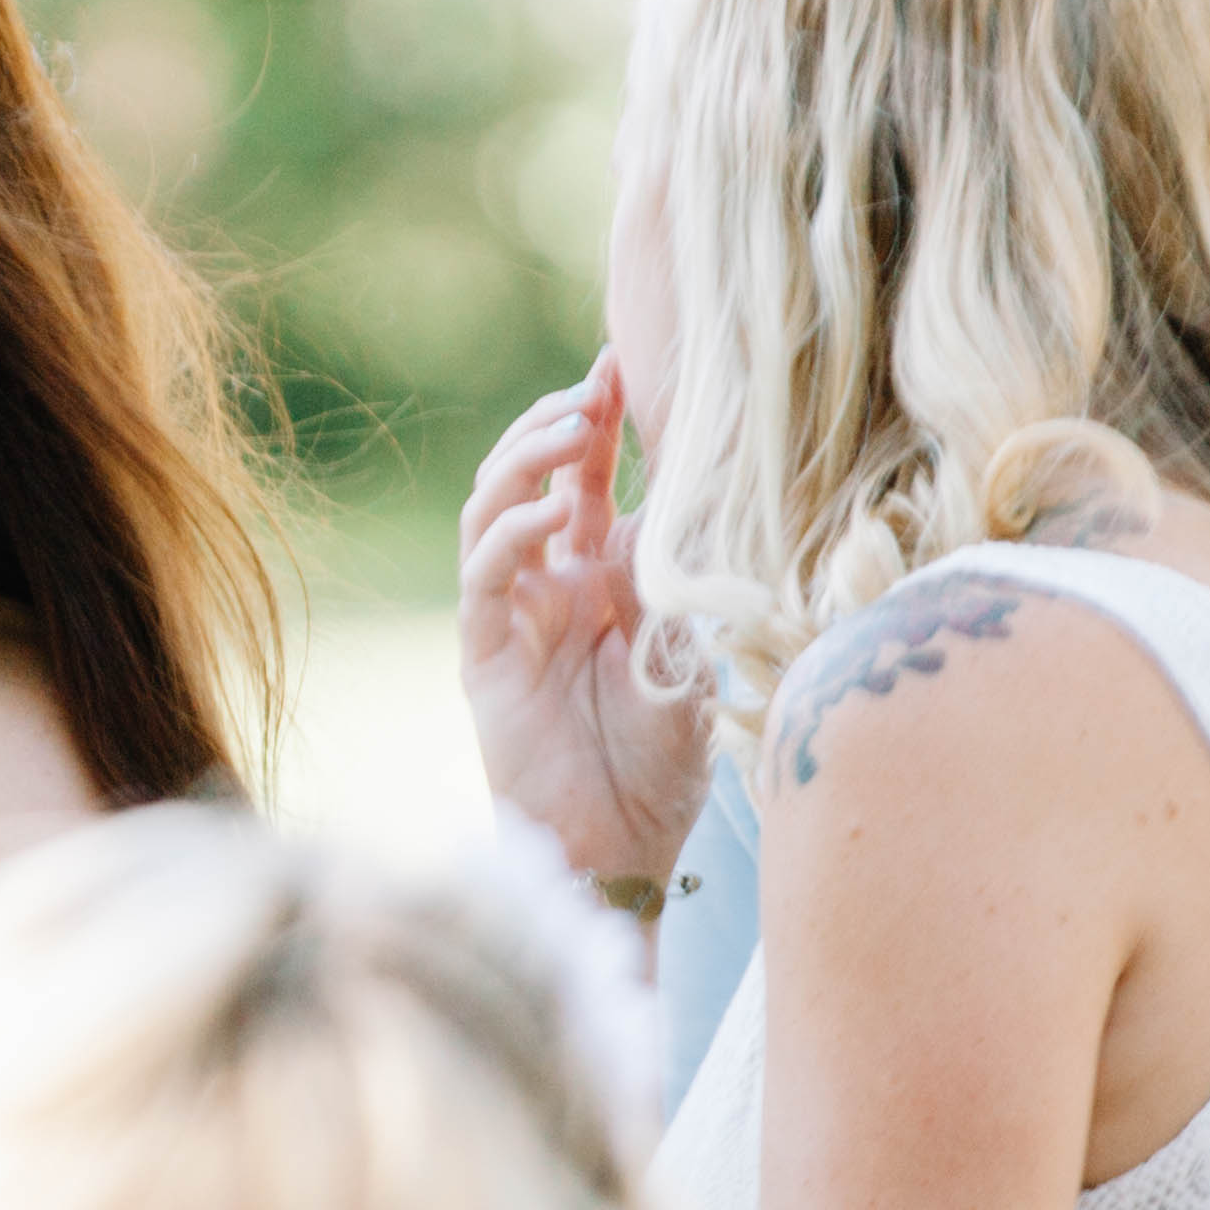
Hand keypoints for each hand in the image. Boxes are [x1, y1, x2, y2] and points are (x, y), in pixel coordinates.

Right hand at [457, 351, 708, 880]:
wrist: (619, 848)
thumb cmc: (667, 764)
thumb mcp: (702, 650)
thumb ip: (695, 582)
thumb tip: (724, 499)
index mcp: (605, 575)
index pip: (593, 475)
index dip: (603, 416)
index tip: (628, 362)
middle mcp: (552, 584)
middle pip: (533, 476)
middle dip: (557, 422)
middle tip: (595, 384)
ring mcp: (514, 614)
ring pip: (493, 510)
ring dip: (523, 463)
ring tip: (566, 429)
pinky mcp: (486, 653)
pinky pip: (485, 577)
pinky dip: (511, 537)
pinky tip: (549, 516)